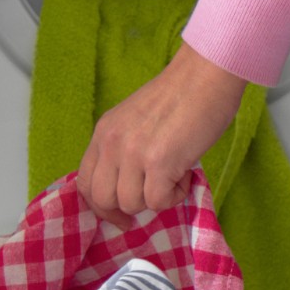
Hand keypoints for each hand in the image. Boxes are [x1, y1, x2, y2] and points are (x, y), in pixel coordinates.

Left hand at [76, 42, 248, 227]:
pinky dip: (175, 196)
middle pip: (103, 199)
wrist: (205, 75)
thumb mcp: (134, 120)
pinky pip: (157, 201)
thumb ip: (124, 148)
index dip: (100, 206)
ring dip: (156, 199)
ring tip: (175, 176)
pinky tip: (186, 175)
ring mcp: (133, 153)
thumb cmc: (180, 96)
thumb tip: (128, 184)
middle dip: (127, 209)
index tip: (120, 214)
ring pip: (131, 203)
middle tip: (152, 200)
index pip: (85, 183)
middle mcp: (112, 143)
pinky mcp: (159, 162)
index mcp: (103, 132)